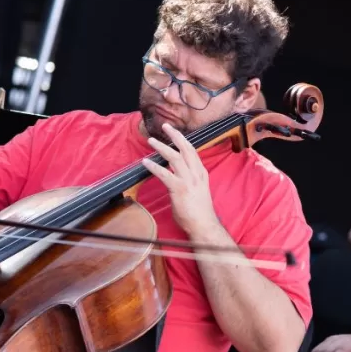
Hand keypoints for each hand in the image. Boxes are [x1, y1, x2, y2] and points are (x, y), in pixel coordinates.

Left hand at [142, 123, 219, 237]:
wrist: (204, 225)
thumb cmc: (199, 212)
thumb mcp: (197, 191)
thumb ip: (187, 181)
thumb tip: (174, 177)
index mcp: (201, 173)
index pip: (192, 152)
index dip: (183, 140)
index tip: (174, 132)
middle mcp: (196, 174)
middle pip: (185, 148)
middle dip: (175, 135)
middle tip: (165, 126)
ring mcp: (188, 181)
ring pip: (174, 157)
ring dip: (161, 147)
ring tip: (151, 141)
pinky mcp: (179, 189)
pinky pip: (164, 174)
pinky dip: (154, 166)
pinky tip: (145, 162)